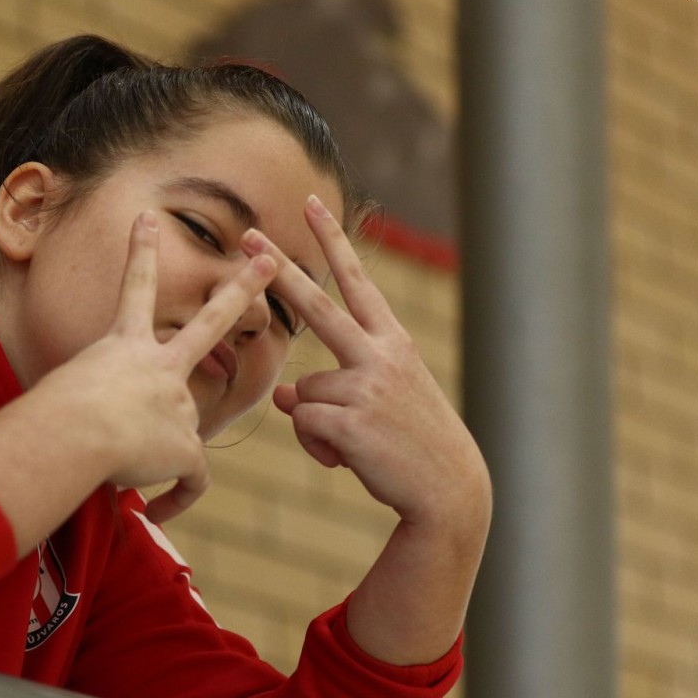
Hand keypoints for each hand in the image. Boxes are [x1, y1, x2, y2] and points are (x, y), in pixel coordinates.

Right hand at [28, 211, 277, 523]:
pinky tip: (155, 510)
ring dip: (155, 457)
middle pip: (209, 321)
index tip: (148, 218)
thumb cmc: (50, 417)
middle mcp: (157, 365)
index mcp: (122, 346)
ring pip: (180, 435)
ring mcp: (179, 401)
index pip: (133, 290)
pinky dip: (176, 498)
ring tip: (119, 464)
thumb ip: (84, 403)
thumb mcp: (64, 393)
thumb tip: (84, 434)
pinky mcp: (189, 442)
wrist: (76, 431)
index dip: (141, 252)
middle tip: (268, 261)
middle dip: (241, 289)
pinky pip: (192, 479)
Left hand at [249, 197, 488, 528]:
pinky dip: (318, 447)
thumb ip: (334, 388)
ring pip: (302, 391)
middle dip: (280, 269)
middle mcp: (381, 354)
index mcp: (392, 343)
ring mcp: (367, 386)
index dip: (333, 243)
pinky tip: (351, 459)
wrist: (449, 491)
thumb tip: (283, 394)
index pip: (358, 282)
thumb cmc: (410, 445)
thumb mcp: (378, 404)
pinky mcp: (352, 421)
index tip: (312, 206)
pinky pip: (304, 423)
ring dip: (315, 423)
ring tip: (355, 444)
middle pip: (317, 305)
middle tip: (248, 234)